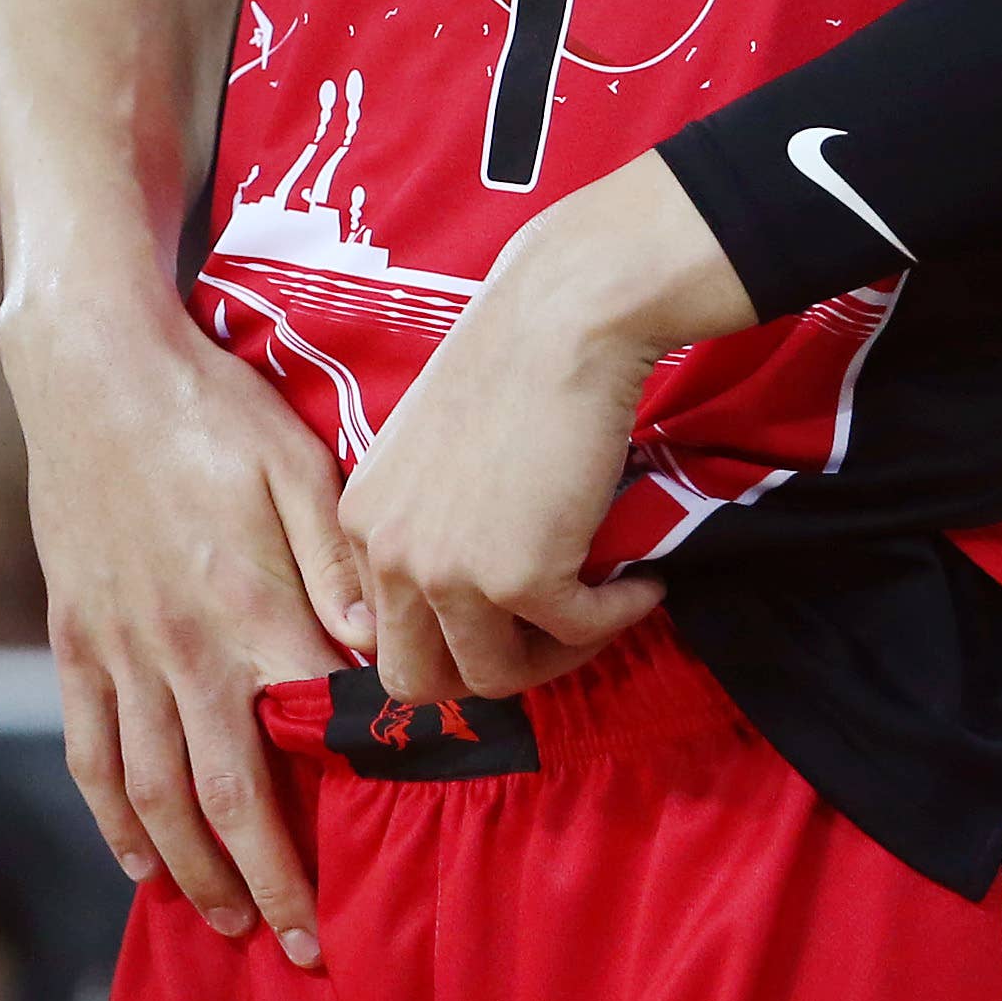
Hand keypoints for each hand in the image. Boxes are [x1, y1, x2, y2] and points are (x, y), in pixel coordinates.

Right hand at [0, 285, 369, 967]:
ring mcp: (118, 650)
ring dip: (189, 871)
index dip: (324, 827)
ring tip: (227, 924)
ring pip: (150, 792)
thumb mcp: (301, 466)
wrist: (93, 370)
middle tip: (302, 949)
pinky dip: (112, 817)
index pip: (297, 747)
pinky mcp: (74, 640)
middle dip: (264, 884)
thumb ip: (340, 567)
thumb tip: (385, 656)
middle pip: (221, 797)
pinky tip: (138, 860)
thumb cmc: (213, 410)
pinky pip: (90, 750)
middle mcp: (180, 648)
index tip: (355, 886)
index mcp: (248, 610)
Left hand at [337, 154, 752, 704]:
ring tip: (598, 608)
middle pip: (418, 682)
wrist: (563, 318)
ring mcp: (449, 572)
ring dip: (557, 656)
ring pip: (495, 679)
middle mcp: (389, 556)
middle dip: (487, 672)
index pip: (380, 636)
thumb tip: (454, 609)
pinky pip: (577, 633)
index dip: (444, 642)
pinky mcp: (519, 576)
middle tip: (546, 636)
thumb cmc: (512, 367)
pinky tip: (640, 579)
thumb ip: (420, 525)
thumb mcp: (427, 455)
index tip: (500, 623)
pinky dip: (617, 614)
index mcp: (361, 523)